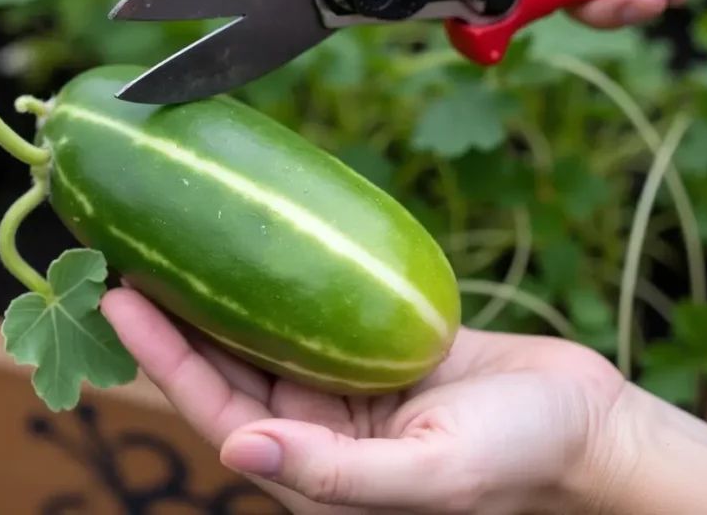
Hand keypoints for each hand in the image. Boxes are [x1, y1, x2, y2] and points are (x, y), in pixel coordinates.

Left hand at [100, 285, 626, 513]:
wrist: (584, 421)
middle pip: (226, 365)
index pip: (216, 409)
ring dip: (218, 288)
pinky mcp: (372, 347)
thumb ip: (335, 472)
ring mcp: (343, 385)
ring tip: (176, 234)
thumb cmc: (519, 458)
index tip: (122, 297)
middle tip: (130, 248)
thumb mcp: (431, 472)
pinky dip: (281, 275)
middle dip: (175, 313)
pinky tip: (259, 237)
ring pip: (262, 331)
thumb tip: (240, 452)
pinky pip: (312, 306)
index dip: (163, 357)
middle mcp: (316, 426)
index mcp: (314, 468)